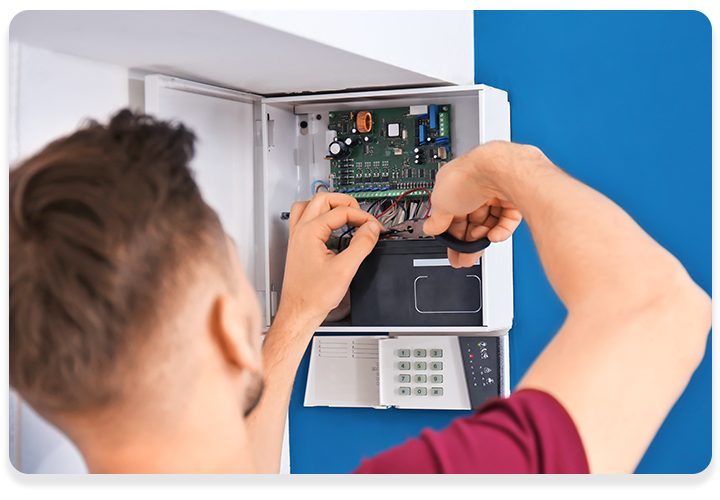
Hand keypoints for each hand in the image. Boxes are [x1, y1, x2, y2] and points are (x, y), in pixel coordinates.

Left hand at [278, 192, 382, 328]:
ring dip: (328, 205)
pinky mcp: (298, 246)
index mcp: (309, 233)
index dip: (362, 217)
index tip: (375, 227)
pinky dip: (319, 217)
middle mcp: (300, 231)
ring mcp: (296, 238)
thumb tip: (372, 229)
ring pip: (309, 205)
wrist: (299, 312)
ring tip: (345, 214)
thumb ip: (362, 244)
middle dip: (345, 203)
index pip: (341, 212)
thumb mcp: (345, 269)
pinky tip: (331, 227)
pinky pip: (305, 219)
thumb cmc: (313, 296)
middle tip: (361, 215)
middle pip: (322, 199)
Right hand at [423, 142, 522, 267]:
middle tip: (465, 257)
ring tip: (480, 241)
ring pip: (490, 222)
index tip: (451, 248)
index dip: (451, 233)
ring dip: (483, 235)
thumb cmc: (469, 177)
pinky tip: (494, 235)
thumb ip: (436, 220)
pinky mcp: (514, 197)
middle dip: (468, 241)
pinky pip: (508, 220)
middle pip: (473, 220)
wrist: (498, 170)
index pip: (452, 214)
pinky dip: (501, 231)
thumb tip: (430, 228)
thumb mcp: (441, 203)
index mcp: (455, 185)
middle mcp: (476, 187)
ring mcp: (496, 192)